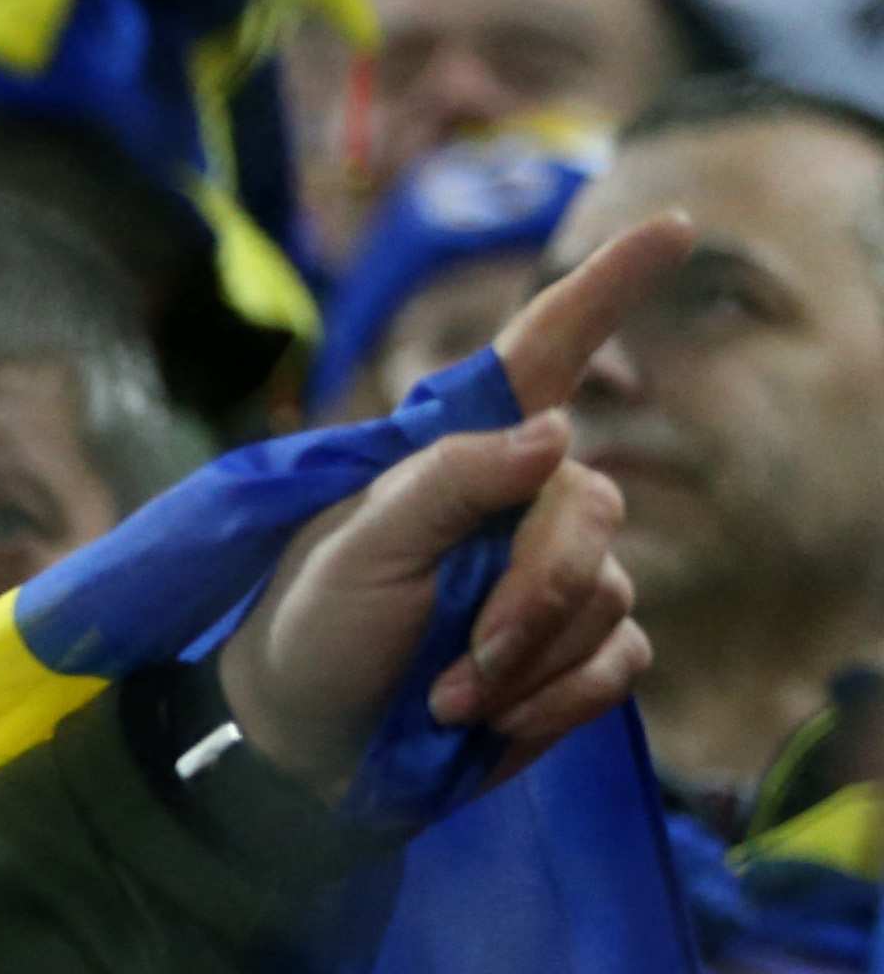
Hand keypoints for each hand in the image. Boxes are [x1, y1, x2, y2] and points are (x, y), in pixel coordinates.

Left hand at [218, 218, 686, 795]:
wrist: (303, 749)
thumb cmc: (312, 630)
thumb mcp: (355, 548)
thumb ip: (447, 483)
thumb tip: (556, 431)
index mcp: (461, 458)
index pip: (542, 357)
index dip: (605, 289)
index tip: (669, 225)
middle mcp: (521, 506)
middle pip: (590, 512)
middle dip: (531, 594)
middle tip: (462, 654)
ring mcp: (555, 579)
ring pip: (606, 597)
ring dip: (524, 661)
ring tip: (442, 695)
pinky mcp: (575, 655)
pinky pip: (617, 662)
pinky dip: (553, 701)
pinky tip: (486, 723)